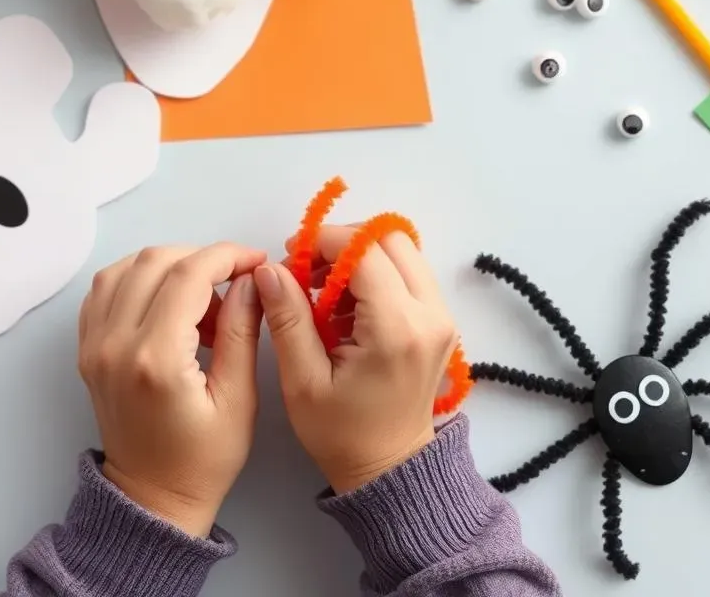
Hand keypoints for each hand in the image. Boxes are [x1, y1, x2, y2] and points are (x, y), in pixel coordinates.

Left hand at [78, 244, 266, 535]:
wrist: (149, 499)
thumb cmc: (201, 461)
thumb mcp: (238, 400)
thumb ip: (242, 331)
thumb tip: (251, 279)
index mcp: (156, 359)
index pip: (189, 276)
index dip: (227, 256)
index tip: (255, 260)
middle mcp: (116, 344)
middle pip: (155, 262)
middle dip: (201, 257)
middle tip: (234, 281)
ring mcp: (94, 345)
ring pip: (124, 267)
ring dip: (168, 265)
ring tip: (201, 293)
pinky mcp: (86, 348)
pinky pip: (104, 290)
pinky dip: (136, 278)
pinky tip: (166, 299)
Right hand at [254, 226, 456, 493]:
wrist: (391, 470)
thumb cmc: (341, 434)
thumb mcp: (302, 380)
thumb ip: (287, 317)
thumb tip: (268, 269)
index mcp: (396, 329)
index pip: (364, 250)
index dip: (323, 241)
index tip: (291, 256)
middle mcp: (429, 315)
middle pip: (390, 239)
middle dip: (344, 242)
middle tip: (307, 268)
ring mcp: (441, 317)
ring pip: (403, 252)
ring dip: (360, 256)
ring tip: (323, 290)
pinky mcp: (440, 322)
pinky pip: (410, 274)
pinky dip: (376, 273)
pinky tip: (345, 305)